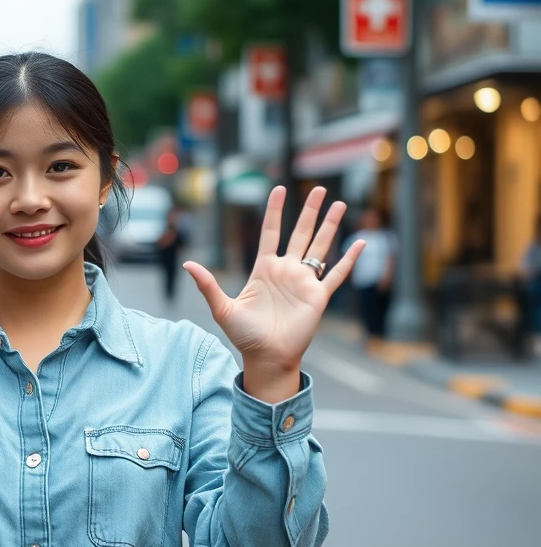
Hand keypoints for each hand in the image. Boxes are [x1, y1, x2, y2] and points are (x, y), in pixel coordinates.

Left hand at [184, 186, 364, 380]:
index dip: (274, 211)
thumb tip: (187, 264)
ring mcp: (304, 282)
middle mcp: (286, 271)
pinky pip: (336, 274)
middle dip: (309, 211)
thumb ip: (207, 285)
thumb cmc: (244, 336)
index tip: (278, 189)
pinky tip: (359, 243)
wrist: (266, 358)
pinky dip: (349, 259)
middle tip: (317, 188)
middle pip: (300, 233)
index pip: (270, 232)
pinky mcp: (318, 297)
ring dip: (330, 226)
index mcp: (264, 269)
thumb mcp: (222, 308)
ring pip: (320, 247)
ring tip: (339, 204)